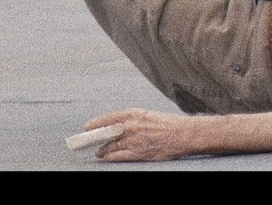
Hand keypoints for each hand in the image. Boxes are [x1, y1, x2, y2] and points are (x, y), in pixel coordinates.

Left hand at [82, 109, 202, 161]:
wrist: (184, 134)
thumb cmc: (168, 123)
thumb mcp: (147, 115)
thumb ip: (132, 120)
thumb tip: (117, 126)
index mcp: (134, 113)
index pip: (109, 118)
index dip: (96, 123)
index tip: (87, 127)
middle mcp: (132, 126)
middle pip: (107, 133)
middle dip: (96, 138)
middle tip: (88, 141)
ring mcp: (135, 140)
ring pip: (111, 146)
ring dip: (103, 150)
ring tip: (98, 151)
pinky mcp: (140, 153)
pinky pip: (120, 156)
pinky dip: (111, 157)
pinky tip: (106, 158)